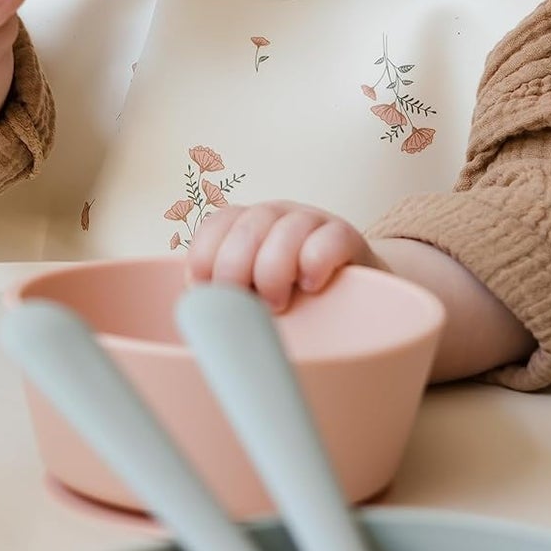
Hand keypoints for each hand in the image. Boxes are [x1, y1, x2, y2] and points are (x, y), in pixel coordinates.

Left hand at [185, 201, 378, 312]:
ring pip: (285, 229)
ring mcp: (313, 222)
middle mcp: (276, 217)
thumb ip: (223, 305)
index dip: (204, 258)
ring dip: (273, 271)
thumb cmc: (290, 305)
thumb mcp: (250, 301)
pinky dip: (314, 263)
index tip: (206, 293)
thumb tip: (197, 333)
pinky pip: (329, 238)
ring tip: (276, 304)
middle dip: (235, 269)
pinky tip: (311, 287)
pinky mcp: (347, 238)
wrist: (353, 302)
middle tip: (242, 306)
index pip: (216, 224)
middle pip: (246, 227)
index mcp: (245, 226)